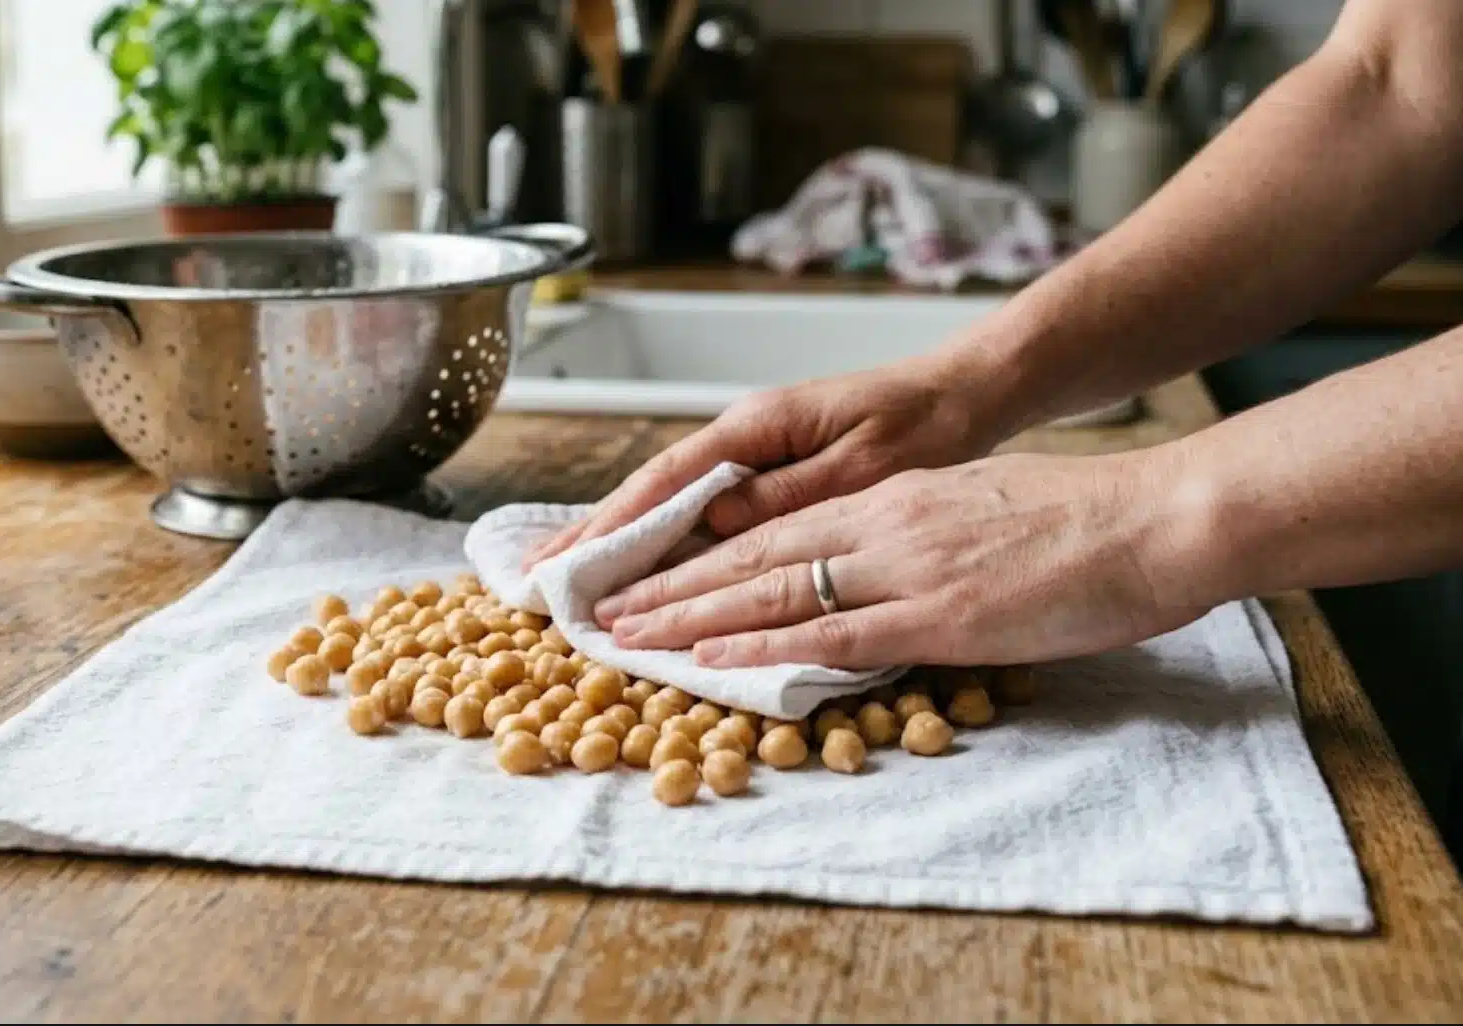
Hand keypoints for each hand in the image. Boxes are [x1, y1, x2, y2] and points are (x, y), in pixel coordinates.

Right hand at [523, 354, 1008, 568]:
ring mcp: (754, 454)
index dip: (611, 526)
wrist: (965, 392)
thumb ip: (787, 495)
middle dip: (593, 535)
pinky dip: (666, 539)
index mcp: (757, 427)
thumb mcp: (862, 464)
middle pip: (651, 492)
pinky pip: (705, 511)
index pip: (665, 482)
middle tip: (534, 578)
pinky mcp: (771, 472)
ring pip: (672, 504)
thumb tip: (714, 524)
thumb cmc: (924, 423)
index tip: (566, 564)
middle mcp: (744, 436)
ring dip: (621, 542)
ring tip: (567, 578)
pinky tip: (640, 566)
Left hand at [592, 451, 1213, 668]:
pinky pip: (832, 636)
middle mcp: (882, 524)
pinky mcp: (939, 615)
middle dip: (670, 583)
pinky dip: (763, 650)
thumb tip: (875, 568)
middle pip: (751, 555)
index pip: (773, 525)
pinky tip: (713, 662)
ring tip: (628, 633)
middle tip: (604, 606)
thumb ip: (916, 537)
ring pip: (772, 591)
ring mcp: (905, 568)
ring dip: (691, 616)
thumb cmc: (1080, 522)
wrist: (1155, 520)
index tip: (649, 570)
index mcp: (891, 499)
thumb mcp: (977, 512)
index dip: (702, 552)